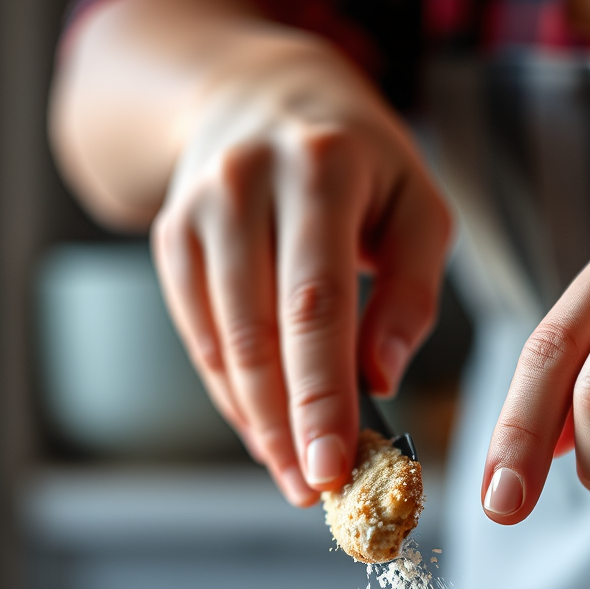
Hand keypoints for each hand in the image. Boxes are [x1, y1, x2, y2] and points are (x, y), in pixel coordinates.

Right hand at [151, 23, 449, 505]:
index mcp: (320, 168)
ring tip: (293, 477)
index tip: (335, 465)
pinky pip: (199, 336)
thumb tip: (379, 378)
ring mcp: (198, 210)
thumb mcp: (417, 206)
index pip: (317, 302)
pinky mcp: (171, 239)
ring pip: (222, 342)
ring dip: (257, 422)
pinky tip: (263, 432)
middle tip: (314, 490)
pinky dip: (232, 393)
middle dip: (286, 424)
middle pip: (260, 331)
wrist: (263, 98)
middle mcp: (246, 183)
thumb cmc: (359, 166)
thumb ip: (413, 291)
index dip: (323, 394)